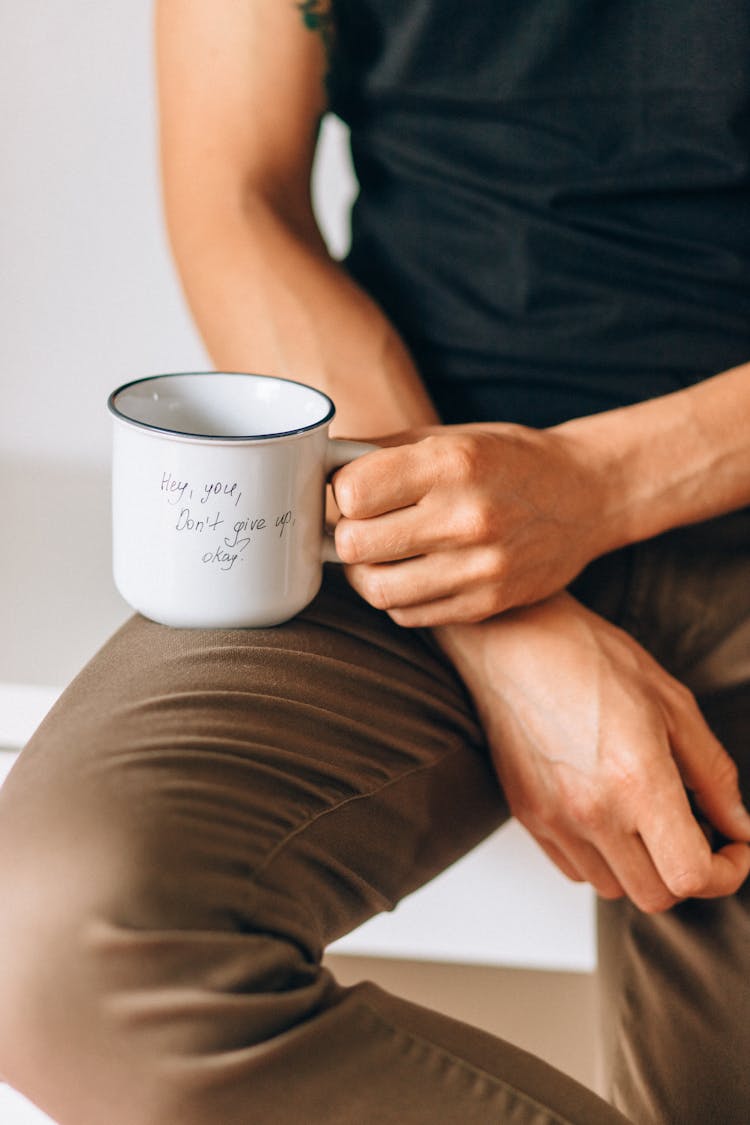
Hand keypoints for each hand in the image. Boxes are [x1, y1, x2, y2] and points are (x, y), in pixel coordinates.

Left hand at [332, 424, 613, 626]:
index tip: (355, 491)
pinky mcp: (487, 603)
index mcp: (452, 463)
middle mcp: (466, 517)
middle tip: (361, 526)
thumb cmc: (505, 460)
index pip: (351, 492)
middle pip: (354, 545)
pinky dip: (397, 596)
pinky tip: (411, 573)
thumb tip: (316, 469)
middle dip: (346, 536)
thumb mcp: (449, 437)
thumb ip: (381, 453)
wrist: (585, 496)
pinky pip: (408, 614)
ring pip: (376, 589)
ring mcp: (479, 567)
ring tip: (378, 554)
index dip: (342, 493)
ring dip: (365, 572)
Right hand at [436, 594, 749, 911]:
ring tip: (647, 820)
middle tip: (696, 835)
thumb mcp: (672, 703)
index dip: (726, 872)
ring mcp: (554, 819)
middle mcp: (592, 811)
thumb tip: (738, 824)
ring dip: (642, 868)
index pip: (691, 876)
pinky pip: (576, 869)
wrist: (513, 641)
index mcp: (637, 780)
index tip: (732, 849)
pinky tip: (608, 813)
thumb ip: (713, 773)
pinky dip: (602, 858)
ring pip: (614, 888)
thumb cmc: (590, 658)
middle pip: (656, 896)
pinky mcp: (527, 817)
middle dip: (688, 874)